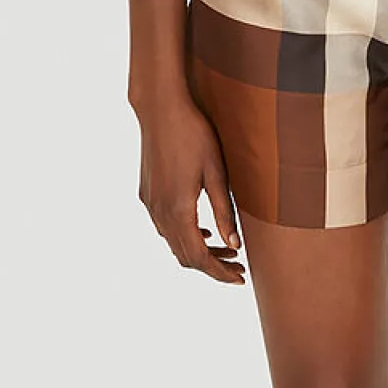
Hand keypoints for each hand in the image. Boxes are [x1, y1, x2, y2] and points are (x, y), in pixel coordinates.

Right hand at [132, 92, 245, 283]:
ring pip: (173, 244)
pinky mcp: (146, 194)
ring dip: (199, 253)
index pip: (199, 257)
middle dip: (213, 267)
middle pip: (185, 256)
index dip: (220, 272)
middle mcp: (159, 212)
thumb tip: (234, 244)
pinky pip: (164, 228)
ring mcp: (149, 204)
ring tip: (227, 250)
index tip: (241, 278)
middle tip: (239, 268)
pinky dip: (184, 237)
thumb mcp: (217, 173)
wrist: (161, 109)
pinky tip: (202, 231)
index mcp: (178, 210)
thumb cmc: (194, 134)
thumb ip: (224, 211)